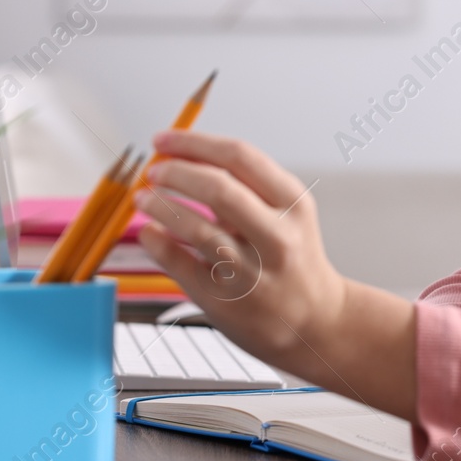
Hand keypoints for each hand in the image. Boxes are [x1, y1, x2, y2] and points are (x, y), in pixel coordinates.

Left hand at [134, 131, 342, 365]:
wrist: (316, 321)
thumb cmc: (292, 258)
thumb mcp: (288, 213)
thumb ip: (245, 186)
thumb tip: (181, 157)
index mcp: (294, 203)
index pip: (239, 157)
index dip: (194, 143)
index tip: (164, 139)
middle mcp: (278, 237)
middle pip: (218, 188)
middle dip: (175, 172)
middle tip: (154, 170)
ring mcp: (252, 272)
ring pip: (197, 228)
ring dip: (161, 206)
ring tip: (144, 198)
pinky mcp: (226, 301)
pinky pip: (181, 264)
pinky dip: (158, 243)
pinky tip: (149, 232)